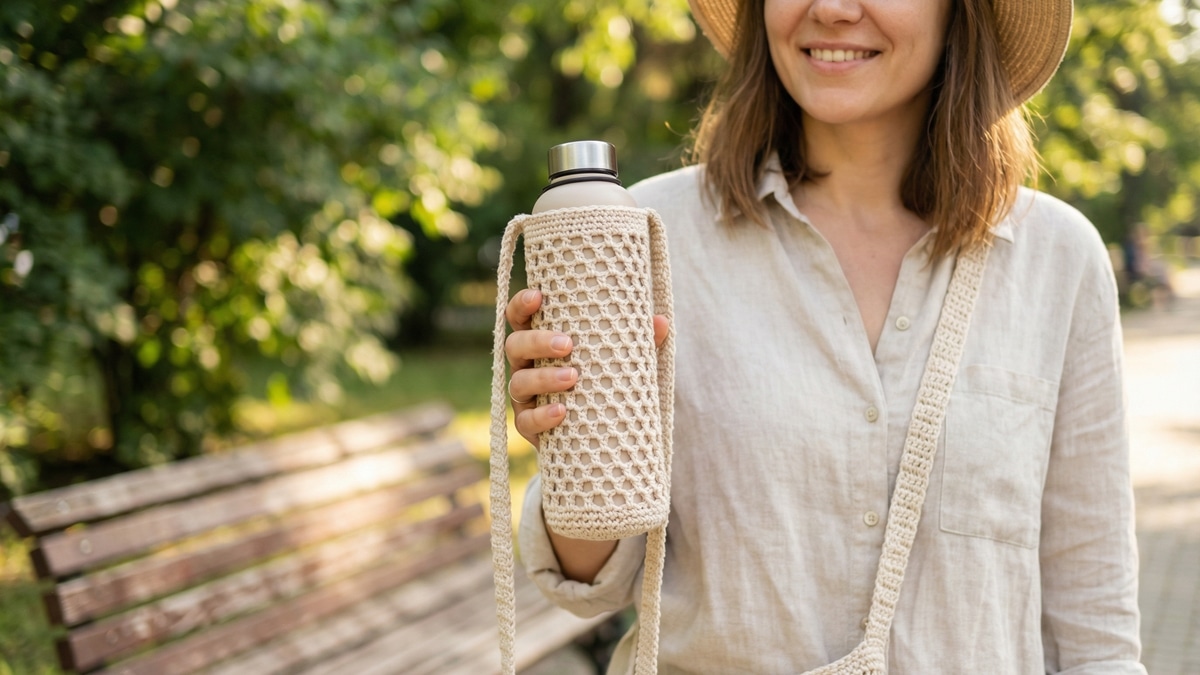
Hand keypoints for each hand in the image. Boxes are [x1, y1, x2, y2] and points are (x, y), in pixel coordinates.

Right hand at [505, 288, 668, 446]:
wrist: (605, 433)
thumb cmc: (608, 383)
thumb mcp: (624, 361)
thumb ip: (640, 342)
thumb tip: (661, 321)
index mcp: (542, 343)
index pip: (520, 318)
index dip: (522, 305)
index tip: (538, 296)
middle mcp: (527, 366)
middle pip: (515, 346)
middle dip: (537, 342)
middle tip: (567, 345)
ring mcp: (526, 397)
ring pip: (518, 383)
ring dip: (543, 378)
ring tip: (572, 377)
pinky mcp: (530, 426)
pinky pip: (525, 422)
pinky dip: (541, 416)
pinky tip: (561, 412)